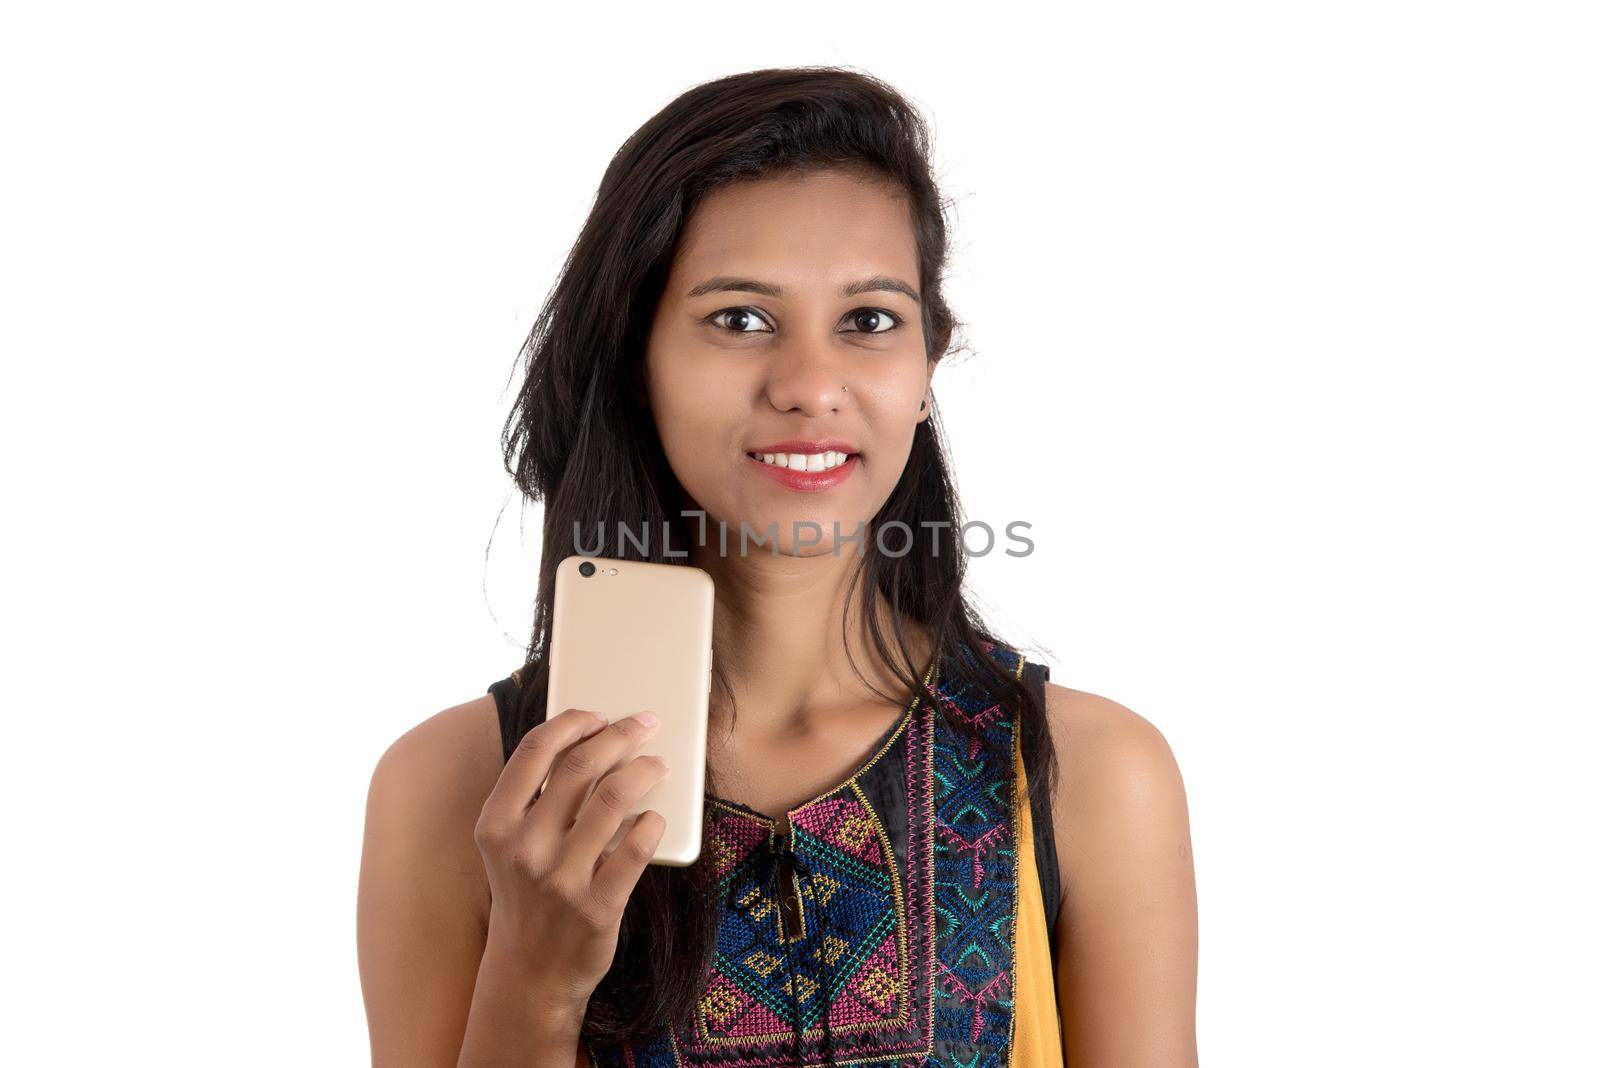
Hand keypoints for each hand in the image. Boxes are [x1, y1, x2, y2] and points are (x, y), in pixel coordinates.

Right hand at [473, 707, 669, 1022]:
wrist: (530, 974)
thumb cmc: (527, 895)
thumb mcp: (511, 847)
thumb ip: (536, 800)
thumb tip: (588, 740)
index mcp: (496, 826)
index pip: (534, 750)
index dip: (571, 721)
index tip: (598, 714)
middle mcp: (524, 849)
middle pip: (581, 766)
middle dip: (620, 735)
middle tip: (645, 724)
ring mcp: (561, 880)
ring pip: (615, 798)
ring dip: (645, 771)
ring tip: (659, 766)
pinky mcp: (597, 906)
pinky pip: (637, 846)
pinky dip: (653, 822)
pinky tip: (656, 818)